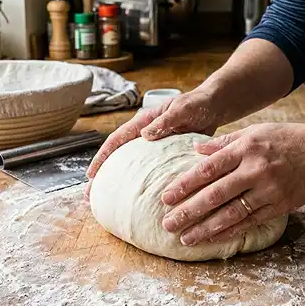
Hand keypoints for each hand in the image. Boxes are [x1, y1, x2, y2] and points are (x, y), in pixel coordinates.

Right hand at [84, 87, 226, 198]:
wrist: (214, 105)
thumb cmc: (197, 103)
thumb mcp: (182, 109)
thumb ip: (165, 121)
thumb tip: (144, 135)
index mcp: (144, 122)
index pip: (117, 140)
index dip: (102, 157)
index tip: (91, 175)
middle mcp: (145, 134)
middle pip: (118, 156)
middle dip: (103, 175)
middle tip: (90, 196)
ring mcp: (154, 146)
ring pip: (131, 165)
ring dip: (118, 180)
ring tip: (108, 201)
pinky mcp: (165, 154)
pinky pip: (149, 169)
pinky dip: (140, 182)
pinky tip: (140, 199)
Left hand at [160, 123, 304, 244]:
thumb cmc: (287, 139)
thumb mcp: (254, 131)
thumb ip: (224, 142)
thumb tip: (196, 150)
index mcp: (245, 148)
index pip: (207, 169)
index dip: (184, 185)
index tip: (165, 197)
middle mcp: (255, 170)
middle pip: (215, 195)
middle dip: (188, 211)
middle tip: (168, 223)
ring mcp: (268, 191)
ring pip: (231, 214)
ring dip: (205, 228)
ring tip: (185, 238)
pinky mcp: (279, 206)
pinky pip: (249, 222)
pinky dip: (229, 232)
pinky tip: (212, 238)